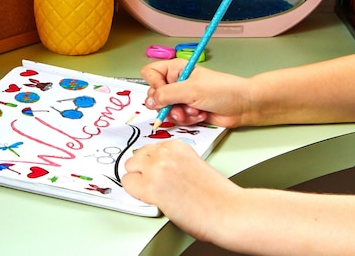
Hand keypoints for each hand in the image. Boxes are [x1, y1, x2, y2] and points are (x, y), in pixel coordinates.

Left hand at [122, 140, 238, 241]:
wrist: (227, 210)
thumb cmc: (217, 195)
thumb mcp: (194, 165)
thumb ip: (175, 162)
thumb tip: (159, 169)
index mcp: (177, 145)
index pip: (150, 148)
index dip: (152, 163)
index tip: (155, 172)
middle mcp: (165, 152)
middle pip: (137, 155)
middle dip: (142, 169)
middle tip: (152, 183)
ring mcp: (156, 167)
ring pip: (129, 167)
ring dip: (137, 179)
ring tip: (151, 191)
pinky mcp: (151, 186)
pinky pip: (127, 183)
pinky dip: (134, 192)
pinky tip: (149, 198)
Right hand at [141, 59, 249, 127]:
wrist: (243, 106)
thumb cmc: (223, 90)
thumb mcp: (191, 89)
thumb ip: (167, 95)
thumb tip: (149, 101)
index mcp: (175, 69)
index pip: (150, 73)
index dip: (154, 85)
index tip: (164, 93)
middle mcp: (176, 82)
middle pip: (155, 96)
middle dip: (168, 105)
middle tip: (181, 106)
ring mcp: (182, 98)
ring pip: (166, 110)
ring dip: (180, 114)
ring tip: (195, 111)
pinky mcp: (188, 112)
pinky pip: (177, 119)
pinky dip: (188, 120)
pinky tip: (200, 115)